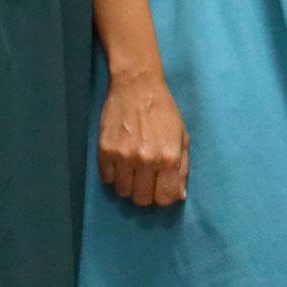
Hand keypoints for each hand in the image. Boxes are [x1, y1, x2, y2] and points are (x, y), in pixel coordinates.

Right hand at [98, 69, 188, 206]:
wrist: (137, 87)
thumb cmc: (164, 111)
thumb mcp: (182, 136)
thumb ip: (182, 167)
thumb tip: (179, 195)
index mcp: (168, 157)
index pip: (165, 197)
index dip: (165, 197)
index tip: (162, 189)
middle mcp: (146, 160)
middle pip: (142, 199)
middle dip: (147, 194)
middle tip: (148, 180)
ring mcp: (123, 156)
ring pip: (123, 192)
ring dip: (129, 186)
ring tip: (134, 171)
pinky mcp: (104, 151)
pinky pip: (107, 180)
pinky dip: (114, 176)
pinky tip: (121, 163)